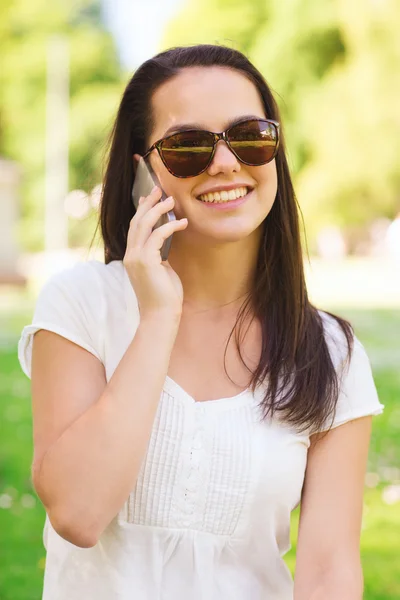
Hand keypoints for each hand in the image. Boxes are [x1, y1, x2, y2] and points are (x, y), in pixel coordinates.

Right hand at [123, 186, 187, 320]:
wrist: (160, 316)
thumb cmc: (164, 297)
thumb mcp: (161, 270)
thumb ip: (159, 256)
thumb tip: (165, 243)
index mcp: (132, 257)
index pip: (133, 228)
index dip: (140, 210)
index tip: (148, 197)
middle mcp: (130, 255)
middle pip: (136, 221)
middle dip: (148, 203)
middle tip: (159, 189)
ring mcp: (135, 258)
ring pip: (144, 225)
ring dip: (159, 210)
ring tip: (172, 200)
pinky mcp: (145, 261)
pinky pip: (157, 236)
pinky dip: (170, 226)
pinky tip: (182, 222)